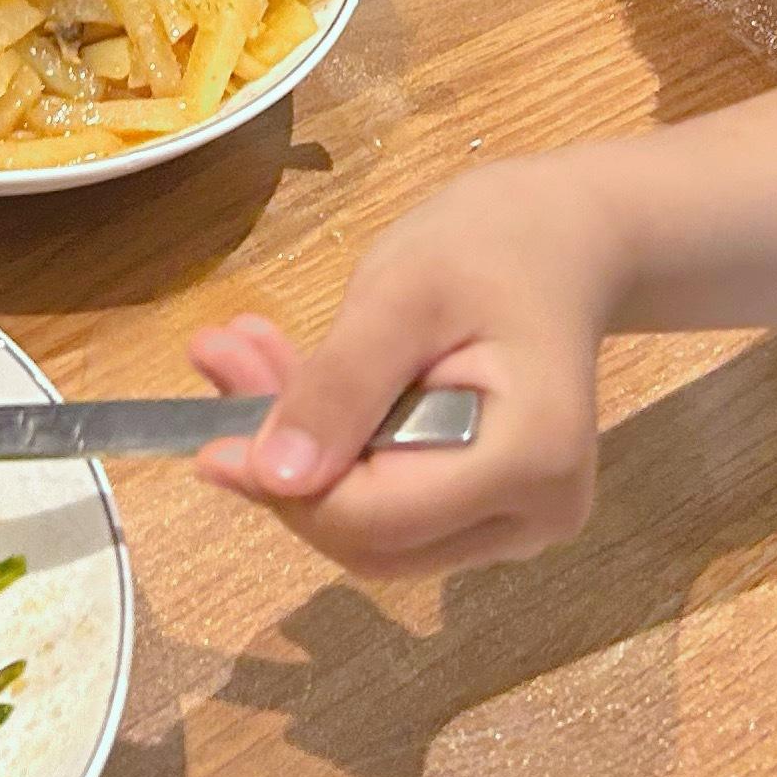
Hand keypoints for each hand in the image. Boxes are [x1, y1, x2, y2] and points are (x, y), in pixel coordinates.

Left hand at [188, 154, 628, 578]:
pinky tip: (291, 378)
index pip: (380, 518)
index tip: (211, 435)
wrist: (565, 240)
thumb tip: (272, 476)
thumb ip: (341, 384)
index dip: (288, 490)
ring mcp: (515, 523)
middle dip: (284, 466)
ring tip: (244, 355)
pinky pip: (389, 503)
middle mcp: (534, 517)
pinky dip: (332, 450)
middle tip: (220, 364)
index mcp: (532, 461)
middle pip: (372, 536)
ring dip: (297, 454)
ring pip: (372, 526)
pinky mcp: (486, 511)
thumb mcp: (403, 292)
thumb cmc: (496, 244)